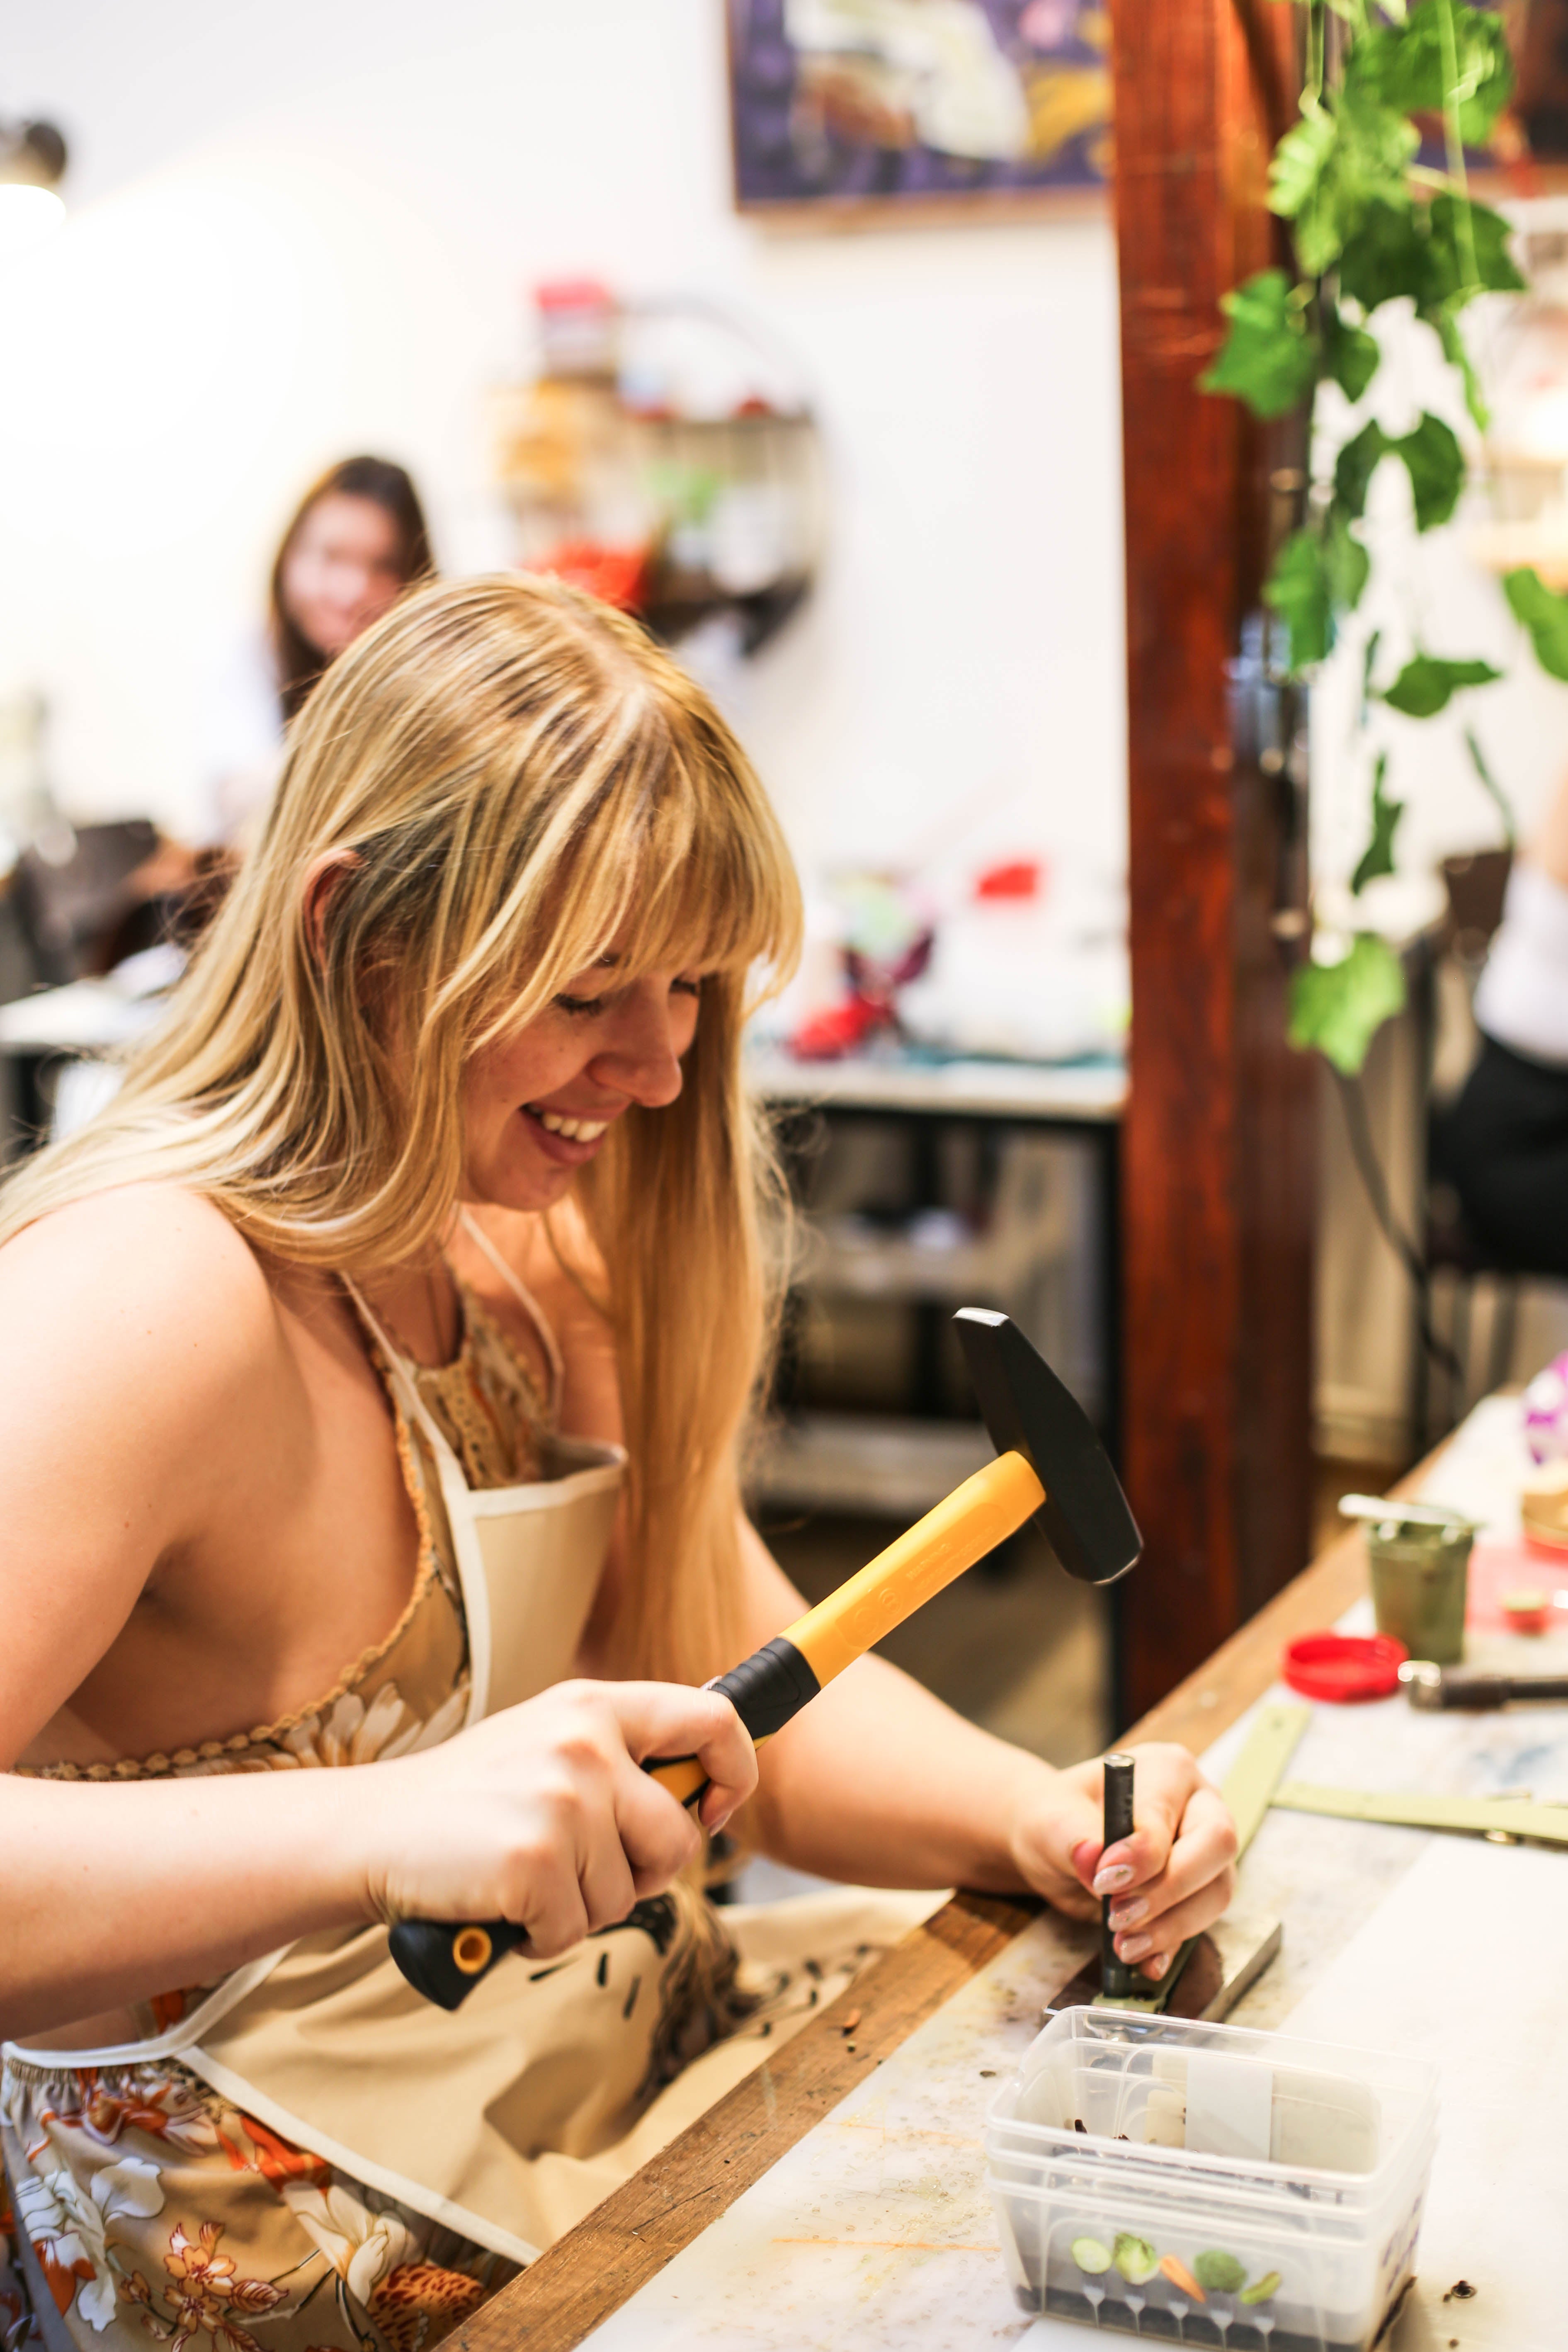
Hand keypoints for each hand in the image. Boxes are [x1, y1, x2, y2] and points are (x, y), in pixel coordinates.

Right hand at [363, 1680, 755, 1958]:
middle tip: (583, 1873)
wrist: (370, 1829)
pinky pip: (575, 1931)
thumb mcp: (547, 1741)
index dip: (735, 1772)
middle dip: (643, 1874)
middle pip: (678, 1837)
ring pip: (626, 1896)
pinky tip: (502, 1906)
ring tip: (523, 1878)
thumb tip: (703, 1782)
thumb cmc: (468, 1799)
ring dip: (580, 1908)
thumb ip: (619, 1751)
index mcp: (594, 1706)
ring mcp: (562, 1803)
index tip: (712, 1809)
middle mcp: (586, 1745)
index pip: (713, 1721)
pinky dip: (542, 1937)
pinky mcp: (534, 1864)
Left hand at [1007, 1743, 1237, 1982]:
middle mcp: (1198, 1805)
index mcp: (1166, 1770)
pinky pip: (1201, 1922)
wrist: (1055, 1844)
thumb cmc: (1058, 1817)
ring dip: (1171, 1926)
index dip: (1142, 1854)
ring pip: (1217, 1891)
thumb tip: (1091, 1859)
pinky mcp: (1200, 1891)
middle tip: (1119, 1917)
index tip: (1104, 1881)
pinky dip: (1172, 1945)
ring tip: (1123, 1945)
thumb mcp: (1052, 1820)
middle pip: (1215, 1847)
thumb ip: (1072, 1837)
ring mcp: (1206, 1851)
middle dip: (1169, 1890)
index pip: (1170, 1815)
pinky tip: (1143, 1961)